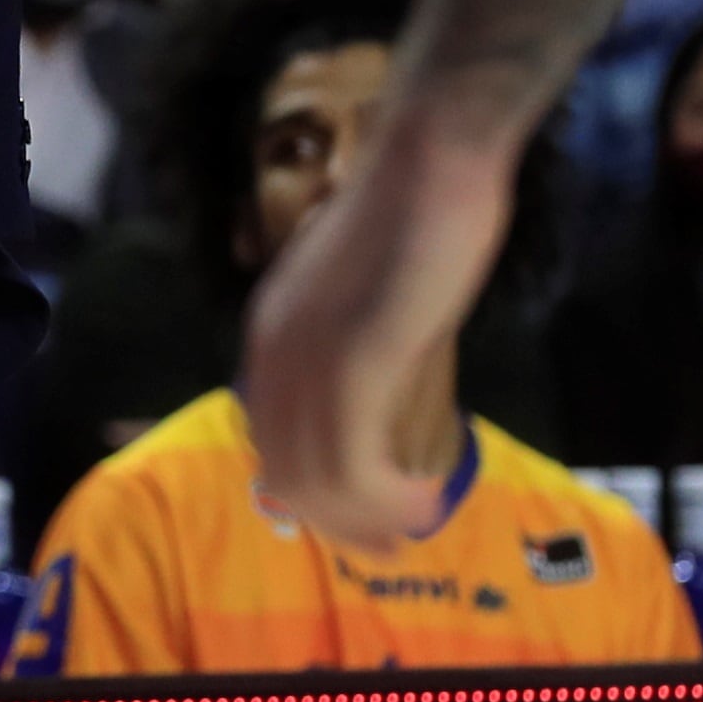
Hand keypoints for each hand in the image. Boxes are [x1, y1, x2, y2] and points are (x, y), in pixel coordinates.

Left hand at [238, 107, 514, 549]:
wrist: (433, 157)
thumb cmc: (418, 218)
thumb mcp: (370, 297)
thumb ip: (360, 355)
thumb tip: (372, 418)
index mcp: (271, 335)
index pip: (269, 440)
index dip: (312, 495)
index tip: (362, 522)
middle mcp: (274, 348)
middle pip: (285, 469)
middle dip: (337, 520)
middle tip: (393, 544)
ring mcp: (309, 352)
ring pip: (315, 475)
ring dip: (366, 517)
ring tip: (415, 526)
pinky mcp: (355, 353)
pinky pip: (351, 456)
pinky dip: (384, 495)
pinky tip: (422, 500)